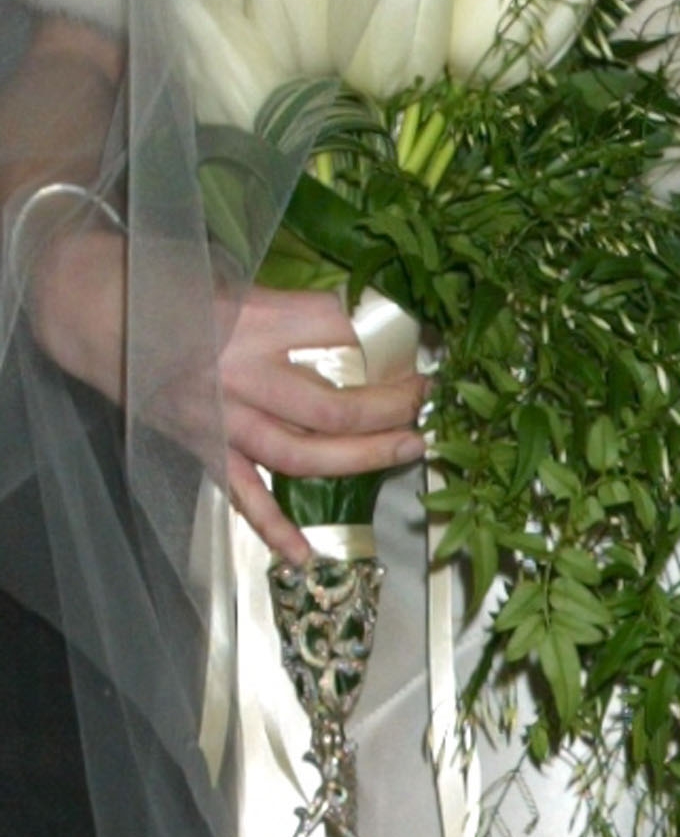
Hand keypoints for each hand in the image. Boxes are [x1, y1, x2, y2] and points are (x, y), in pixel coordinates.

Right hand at [30, 223, 424, 568]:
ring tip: (410, 448)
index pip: (337, 327)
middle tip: (427, 396)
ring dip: (362, 458)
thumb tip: (367, 322)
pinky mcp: (201, 450)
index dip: (384, 332)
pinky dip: (275, 530)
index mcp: (251, 318)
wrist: (94, 313)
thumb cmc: (171, 288)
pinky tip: (309, 557)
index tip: (418, 337)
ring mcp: (219, 420)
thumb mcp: (239, 279)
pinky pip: (244, 497)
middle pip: (331, 405)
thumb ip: (297, 308)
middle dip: (390, 405)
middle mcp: (237, 374)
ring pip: (301, 455)